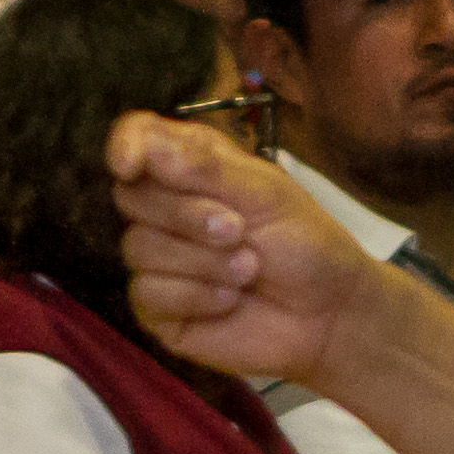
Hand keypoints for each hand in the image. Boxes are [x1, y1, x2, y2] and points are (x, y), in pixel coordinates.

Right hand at [109, 117, 377, 385]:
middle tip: (240, 229)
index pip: (137, 138)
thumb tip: (145, 146)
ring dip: (202, 261)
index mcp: (191, 166)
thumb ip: (206, 166)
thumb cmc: (304, 244)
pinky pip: (147, 293)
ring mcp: (158, 260)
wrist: (327, 315)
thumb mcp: (266, 193)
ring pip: (138, 248)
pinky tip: (230, 300)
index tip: (131, 165)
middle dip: (187, 215)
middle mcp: (167, 209)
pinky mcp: (159, 309)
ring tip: (249, 270)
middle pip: (131, 196)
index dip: (126, 145)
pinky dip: (196, 296)